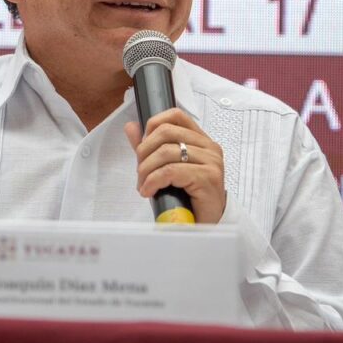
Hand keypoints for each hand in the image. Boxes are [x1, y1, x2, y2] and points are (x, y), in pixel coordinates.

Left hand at [124, 107, 226, 223]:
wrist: (207, 226)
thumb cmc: (188, 198)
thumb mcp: (166, 168)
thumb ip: (150, 147)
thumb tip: (131, 127)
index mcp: (201, 140)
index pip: (176, 116)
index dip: (153, 125)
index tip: (143, 146)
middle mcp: (209, 147)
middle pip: (166, 132)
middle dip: (144, 151)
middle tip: (140, 171)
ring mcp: (211, 161)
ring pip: (166, 152)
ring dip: (146, 170)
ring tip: (144, 185)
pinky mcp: (208, 177)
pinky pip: (170, 171)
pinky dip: (153, 181)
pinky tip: (149, 191)